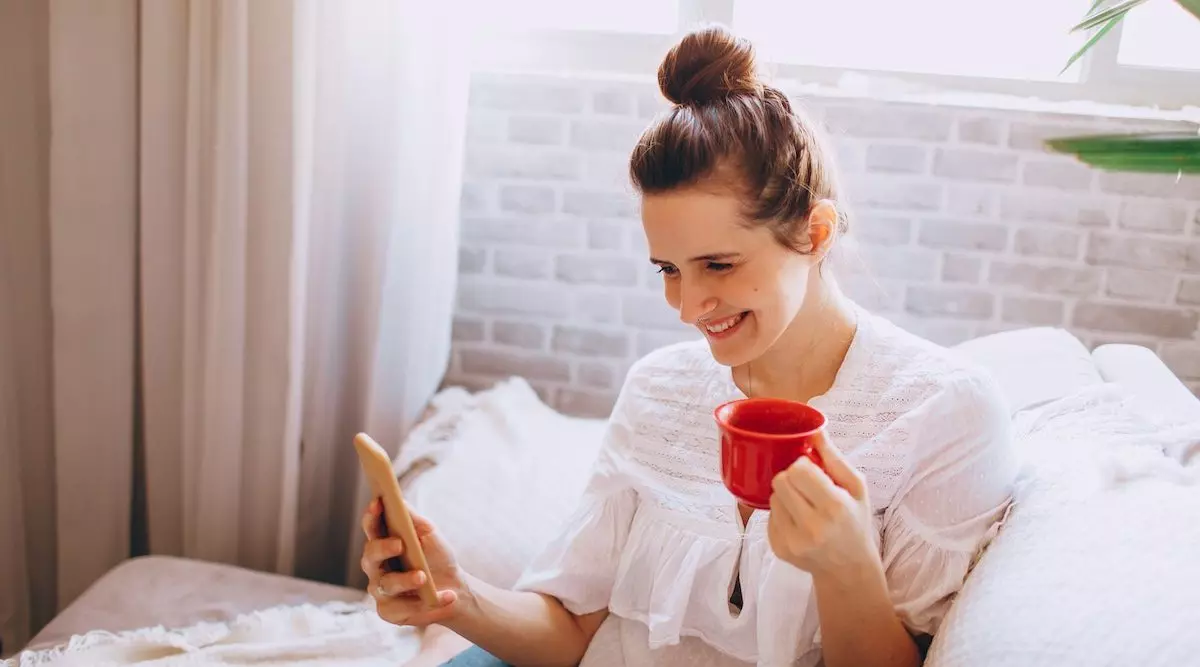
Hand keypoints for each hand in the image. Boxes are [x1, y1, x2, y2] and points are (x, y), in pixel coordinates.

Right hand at [360, 497, 467, 626]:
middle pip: (369, 556)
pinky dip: (424, 603)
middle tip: (399, 544)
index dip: (372, 516)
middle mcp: (376, 567)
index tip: (378, 503)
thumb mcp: (429, 534)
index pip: (372, 528)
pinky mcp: (389, 612)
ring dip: (405, 580)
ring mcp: (380, 590)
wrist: (455, 587)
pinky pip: (399, 608)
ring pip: (385, 584)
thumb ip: (412, 519)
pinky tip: (443, 596)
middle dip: (382, 548)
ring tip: (423, 577)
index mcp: (383, 543)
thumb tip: (398, 499)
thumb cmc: (437, 557)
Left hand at [767, 433, 875, 578]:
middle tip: (806, 487)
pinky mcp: (779, 549)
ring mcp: (793, 541)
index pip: (798, 470)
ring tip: (804, 505)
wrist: (848, 567)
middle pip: (780, 481)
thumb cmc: (854, 521)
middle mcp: (812, 527)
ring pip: (772, 497)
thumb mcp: (856, 487)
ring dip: (785, 495)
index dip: (803, 466)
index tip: (812, 471)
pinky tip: (798, 521)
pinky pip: (769, 516)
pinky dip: (781, 513)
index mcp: (834, 507)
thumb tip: (814, 430)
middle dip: (791, 478)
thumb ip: (834, 458)